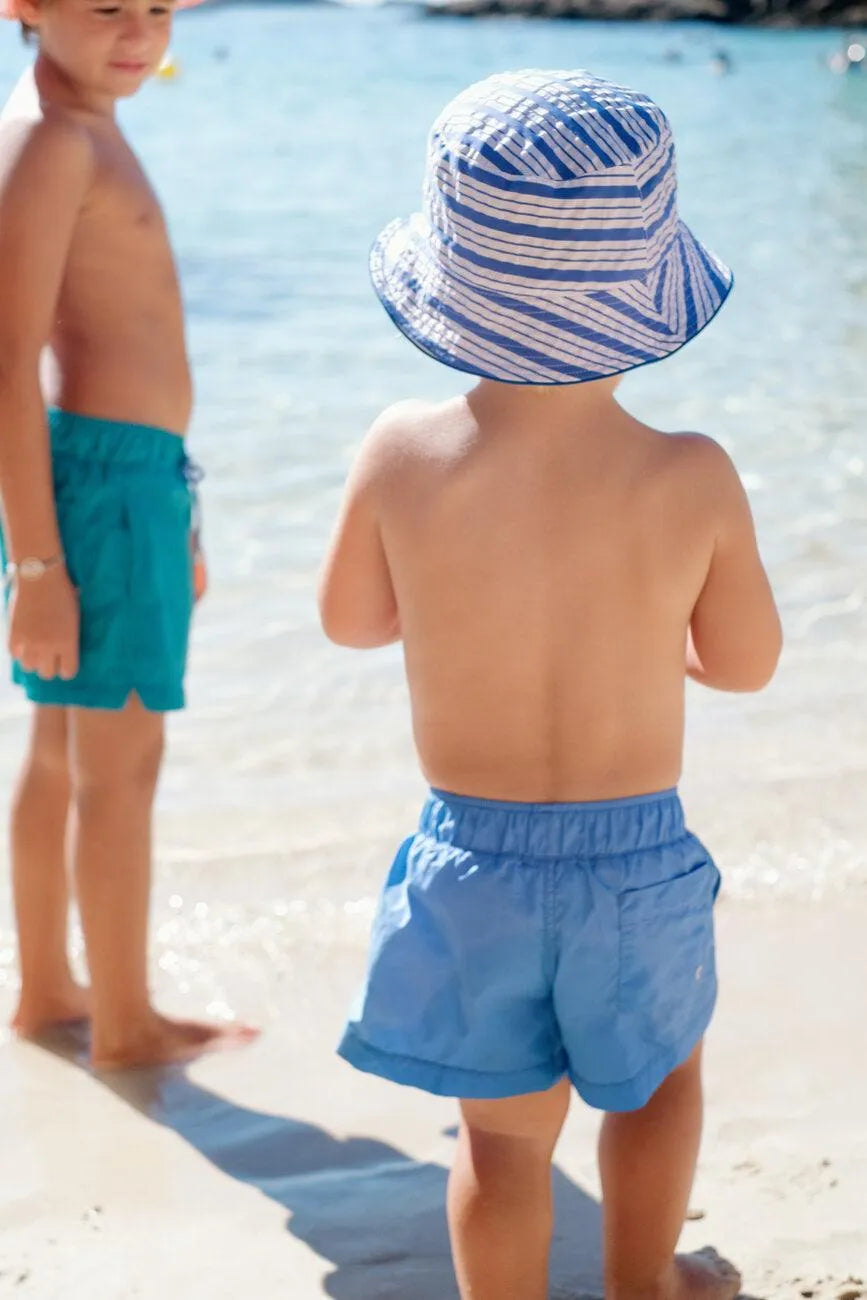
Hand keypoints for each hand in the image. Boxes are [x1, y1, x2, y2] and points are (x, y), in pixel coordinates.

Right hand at [8, 564, 79, 679]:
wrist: (39, 576)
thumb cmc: (62, 592)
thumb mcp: (74, 616)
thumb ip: (70, 637)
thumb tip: (67, 650)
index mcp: (68, 642)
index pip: (68, 672)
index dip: (66, 669)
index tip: (64, 663)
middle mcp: (49, 646)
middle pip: (47, 673)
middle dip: (49, 666)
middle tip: (49, 656)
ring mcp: (29, 642)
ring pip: (28, 666)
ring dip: (32, 659)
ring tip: (35, 648)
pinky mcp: (13, 634)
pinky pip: (14, 654)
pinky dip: (18, 650)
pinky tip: (23, 641)